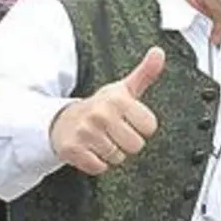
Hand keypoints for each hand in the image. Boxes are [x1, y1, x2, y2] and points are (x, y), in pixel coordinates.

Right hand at [49, 47, 164, 174]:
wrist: (62, 120)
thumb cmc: (100, 106)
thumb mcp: (123, 89)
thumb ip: (145, 73)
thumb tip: (159, 52)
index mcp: (118, 99)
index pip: (150, 127)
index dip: (141, 127)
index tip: (128, 120)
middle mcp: (101, 114)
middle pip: (136, 145)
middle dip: (127, 142)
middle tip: (114, 132)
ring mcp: (85, 132)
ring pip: (118, 158)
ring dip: (111, 153)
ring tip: (101, 139)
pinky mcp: (73, 149)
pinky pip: (100, 167)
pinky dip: (97, 163)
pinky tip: (90, 149)